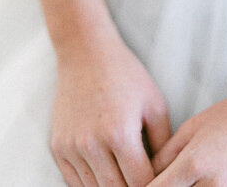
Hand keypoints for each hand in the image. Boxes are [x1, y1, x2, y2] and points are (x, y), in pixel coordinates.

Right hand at [50, 29, 172, 186]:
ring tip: (126, 180)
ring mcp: (72, 148)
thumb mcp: (155, 104)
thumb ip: (164, 142)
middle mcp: (93, 145)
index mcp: (120, 134)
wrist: (86, 53)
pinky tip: (105, 177)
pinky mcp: (58, 148)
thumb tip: (168, 171)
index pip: (140, 183)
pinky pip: (74, 182)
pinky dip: (91, 185)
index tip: (162, 184)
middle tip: (144, 183)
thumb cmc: (125, 76)